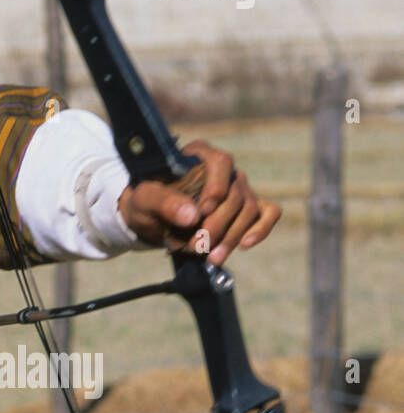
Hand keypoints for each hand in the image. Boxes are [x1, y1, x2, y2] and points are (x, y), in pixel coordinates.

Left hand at [116, 139, 280, 264]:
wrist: (149, 219)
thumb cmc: (145, 202)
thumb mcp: (144, 200)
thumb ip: (163, 202)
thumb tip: (193, 215)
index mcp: (198, 155)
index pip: (220, 163)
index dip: (216, 187)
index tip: (201, 211)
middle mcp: (223, 170)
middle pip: (234, 194)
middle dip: (218, 224)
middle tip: (198, 246)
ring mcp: (238, 188)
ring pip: (249, 209)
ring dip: (233, 236)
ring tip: (212, 257)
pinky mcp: (247, 207)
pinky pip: (267, 213)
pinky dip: (261, 229)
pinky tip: (245, 245)